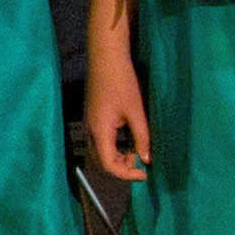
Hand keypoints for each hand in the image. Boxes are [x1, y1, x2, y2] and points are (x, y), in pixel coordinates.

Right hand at [81, 12, 149, 181]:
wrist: (105, 59)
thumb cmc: (122, 82)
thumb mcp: (136, 111)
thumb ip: (142, 137)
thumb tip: (147, 159)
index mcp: (100, 131)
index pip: (109, 165)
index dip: (126, 174)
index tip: (144, 173)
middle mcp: (89, 131)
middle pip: (100, 163)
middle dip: (120, 168)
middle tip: (139, 160)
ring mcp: (88, 125)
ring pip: (98, 154)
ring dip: (115, 158)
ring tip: (134, 150)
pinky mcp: (90, 119)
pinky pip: (98, 143)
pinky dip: (111, 148)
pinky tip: (126, 139)